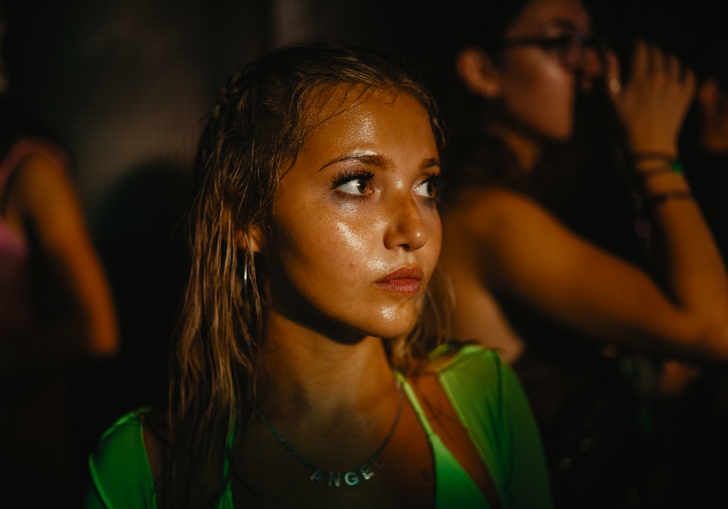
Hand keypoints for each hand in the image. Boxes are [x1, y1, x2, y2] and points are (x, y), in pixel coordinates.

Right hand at [607, 41, 694, 155]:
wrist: (649, 145)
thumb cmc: (625, 125)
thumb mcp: (612, 101)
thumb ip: (611, 75)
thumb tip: (610, 54)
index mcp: (640, 77)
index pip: (643, 50)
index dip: (640, 43)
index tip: (638, 42)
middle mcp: (660, 77)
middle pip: (659, 53)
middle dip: (653, 48)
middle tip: (649, 50)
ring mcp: (675, 85)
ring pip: (674, 61)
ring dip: (668, 57)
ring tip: (663, 60)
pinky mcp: (685, 95)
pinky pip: (690, 75)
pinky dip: (685, 70)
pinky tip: (679, 73)